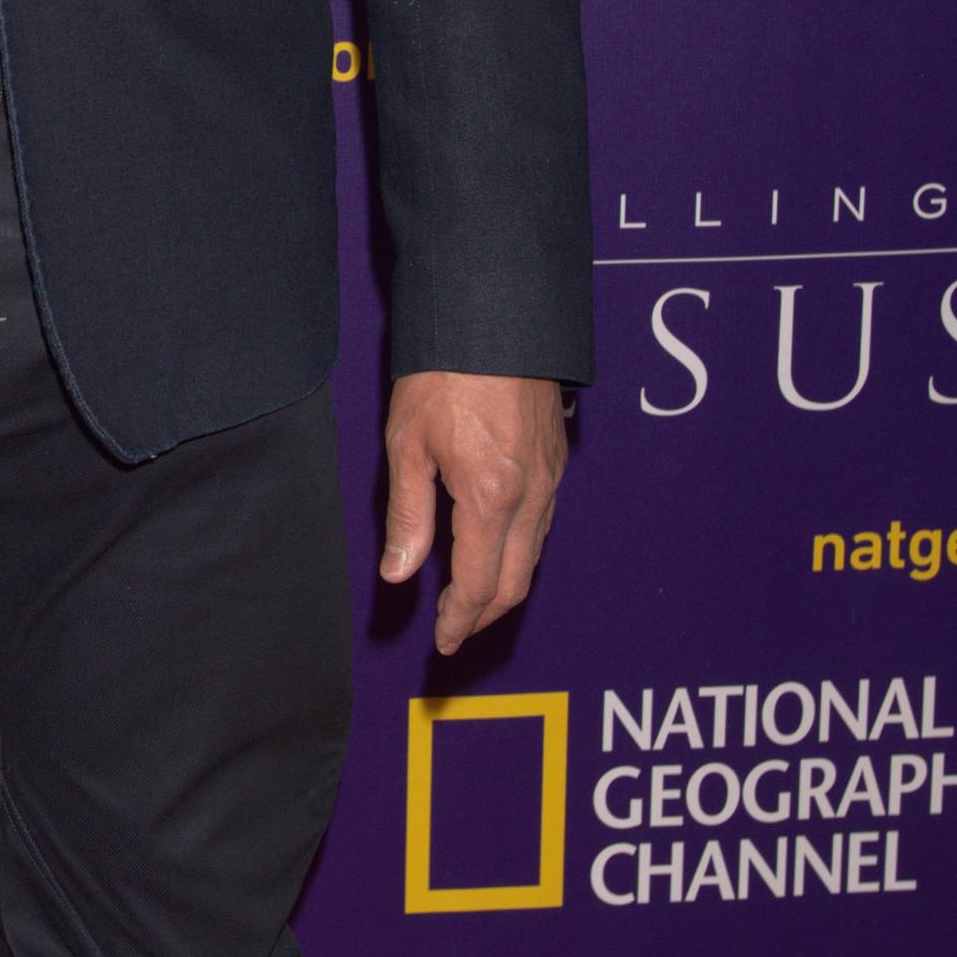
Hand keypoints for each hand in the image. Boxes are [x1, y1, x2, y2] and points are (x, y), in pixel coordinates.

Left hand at [380, 372, 567, 659]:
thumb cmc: (445, 374)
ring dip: (504, 584)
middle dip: (484, 615)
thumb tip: (398, 574)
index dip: (460, 621)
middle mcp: (531, 495)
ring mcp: (551, 478)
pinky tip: (495, 545)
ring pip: (533, 554)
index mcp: (490, 498)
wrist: (496, 315)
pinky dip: (519, 550)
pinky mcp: (557, 459)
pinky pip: (542, 523)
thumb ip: (408, 516)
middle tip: (455, 629)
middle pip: (516, 582)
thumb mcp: (408, 446)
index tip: (443, 641)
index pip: (479, 585)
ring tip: (470, 595)